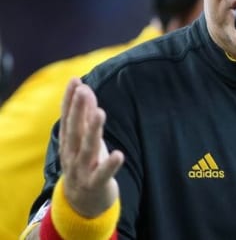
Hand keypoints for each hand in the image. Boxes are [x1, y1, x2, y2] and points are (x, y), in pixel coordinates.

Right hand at [58, 78, 124, 217]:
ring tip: (100, 112)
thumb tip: (85, 89)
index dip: (69, 100)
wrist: (82, 204)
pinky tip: (118, 154)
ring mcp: (82, 170)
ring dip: (93, 131)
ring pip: (87, 149)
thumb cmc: (86, 164)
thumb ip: (85, 117)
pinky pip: (102, 174)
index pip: (68, 118)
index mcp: (69, 142)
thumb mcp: (85, 140)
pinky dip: (109, 165)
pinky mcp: (95, 184)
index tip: (74, 80)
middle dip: (78, 110)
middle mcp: (72, 154)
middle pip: (75, 130)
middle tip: (84, 91)